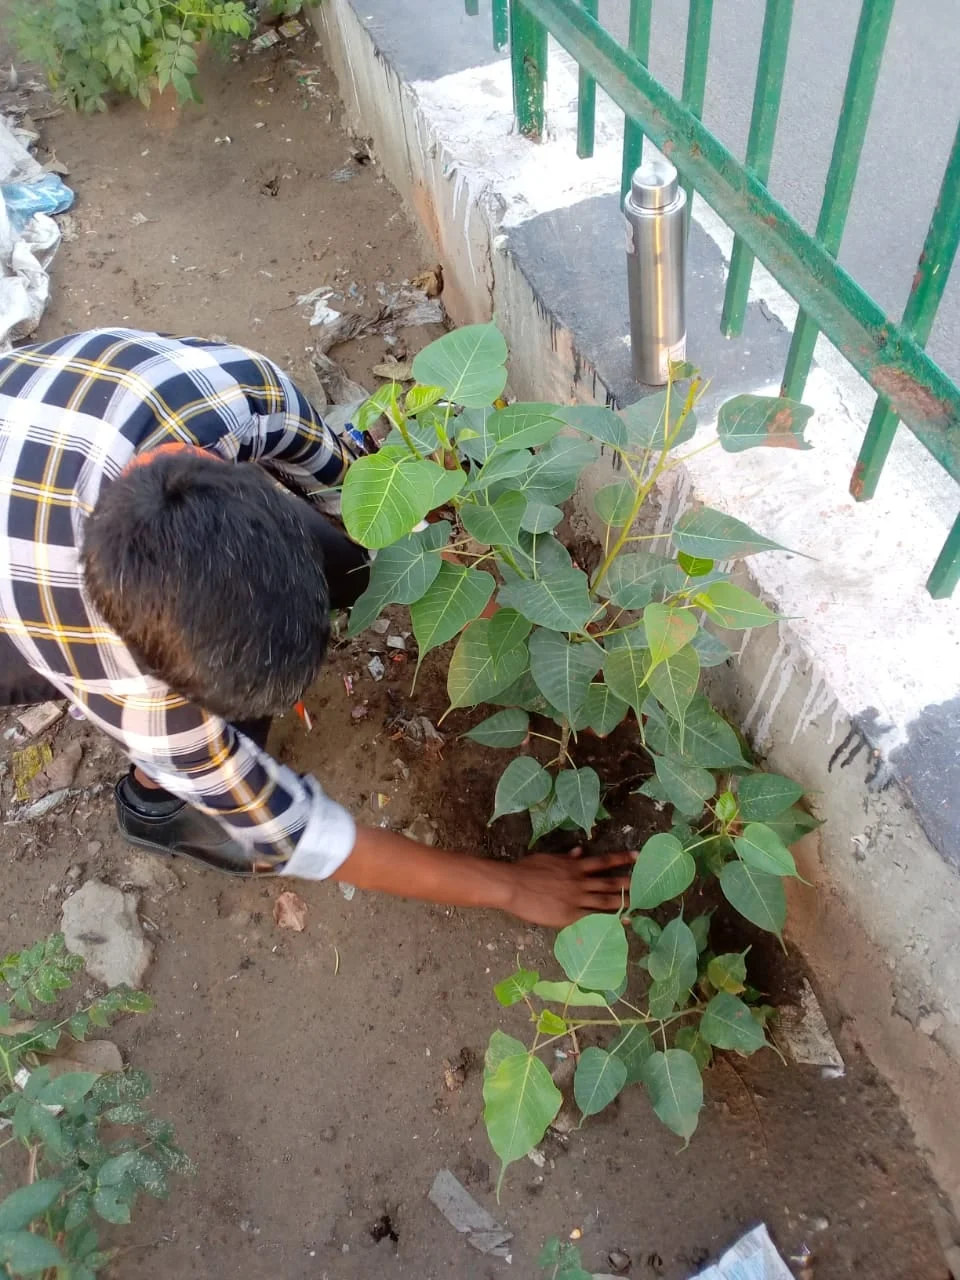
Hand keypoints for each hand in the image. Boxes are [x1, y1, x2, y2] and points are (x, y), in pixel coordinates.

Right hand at [502, 847, 636, 927]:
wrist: (513, 885)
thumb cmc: (526, 870)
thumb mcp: (548, 858)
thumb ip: (566, 857)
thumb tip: (580, 851)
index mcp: (574, 866)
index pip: (603, 861)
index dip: (621, 858)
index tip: (637, 856)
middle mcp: (580, 881)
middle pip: (610, 882)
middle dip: (629, 883)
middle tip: (647, 883)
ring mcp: (576, 899)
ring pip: (605, 901)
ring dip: (623, 902)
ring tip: (640, 903)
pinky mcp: (569, 915)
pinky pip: (593, 919)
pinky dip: (608, 921)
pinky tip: (621, 923)